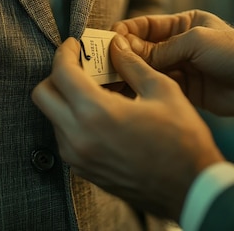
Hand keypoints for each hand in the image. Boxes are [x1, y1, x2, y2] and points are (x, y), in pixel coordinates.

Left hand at [32, 37, 223, 220]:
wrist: (191, 189)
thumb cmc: (183, 140)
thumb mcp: (163, 91)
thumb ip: (132, 64)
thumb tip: (116, 45)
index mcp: (96, 113)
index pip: (61, 72)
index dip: (65, 52)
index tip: (75, 45)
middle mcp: (78, 137)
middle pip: (42, 94)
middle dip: (57, 75)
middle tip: (81, 67)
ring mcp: (78, 157)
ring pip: (52, 116)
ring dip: (66, 99)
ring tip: (96, 91)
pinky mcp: (83, 170)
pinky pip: (65, 137)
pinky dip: (74, 120)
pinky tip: (101, 115)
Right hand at [112, 10, 233, 115]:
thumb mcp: (197, 42)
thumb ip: (162, 49)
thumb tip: (128, 52)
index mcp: (182, 24)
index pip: (145, 25)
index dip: (125, 32)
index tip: (108, 41)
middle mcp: (178, 45)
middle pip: (142, 49)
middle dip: (123, 55)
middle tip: (103, 65)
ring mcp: (179, 68)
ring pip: (147, 69)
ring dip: (130, 73)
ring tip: (111, 81)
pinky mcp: (182, 89)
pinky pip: (157, 87)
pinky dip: (143, 89)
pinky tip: (128, 93)